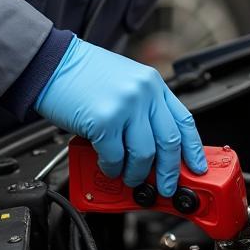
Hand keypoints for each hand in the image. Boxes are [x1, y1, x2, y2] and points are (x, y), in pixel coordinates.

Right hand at [34, 36, 206, 195]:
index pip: (184, 121)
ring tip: (128, 177)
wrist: (53, 62)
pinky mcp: (104, 120)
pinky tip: (107, 166)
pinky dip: (112, 168)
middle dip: (168, 172)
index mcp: (153, 83)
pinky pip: (115, 157)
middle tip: (165, 186)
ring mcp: (126, 106)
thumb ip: (143, 110)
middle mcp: (144, 93)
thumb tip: (154, 149)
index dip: (193, 150)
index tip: (197, 168)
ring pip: (144, 155)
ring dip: (136, 174)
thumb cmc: (83, 73)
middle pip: (169, 142)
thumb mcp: (125, 83)